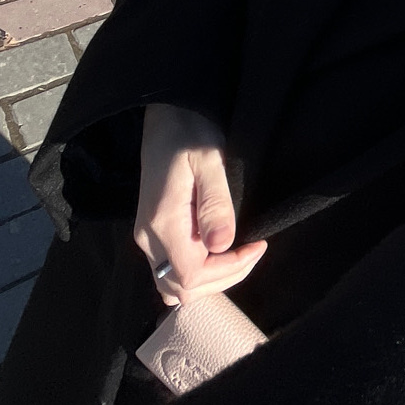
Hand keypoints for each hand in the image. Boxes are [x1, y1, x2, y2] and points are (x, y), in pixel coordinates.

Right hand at [134, 103, 266, 306]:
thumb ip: (215, 204)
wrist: (166, 116)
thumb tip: (221, 245)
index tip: (257, 246)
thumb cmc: (189, 132)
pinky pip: (169, 271)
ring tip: (240, 255)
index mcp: (162, 222)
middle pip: (181, 288)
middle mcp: (148, 237)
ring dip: (209, 281)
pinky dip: (194, 275)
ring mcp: (147, 237)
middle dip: (223, 279)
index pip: (192, 275)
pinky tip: (217, 255)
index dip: (229, 270)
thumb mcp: (209, 160)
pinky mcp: (152, 232)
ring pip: (172, 286)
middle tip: (253, 251)